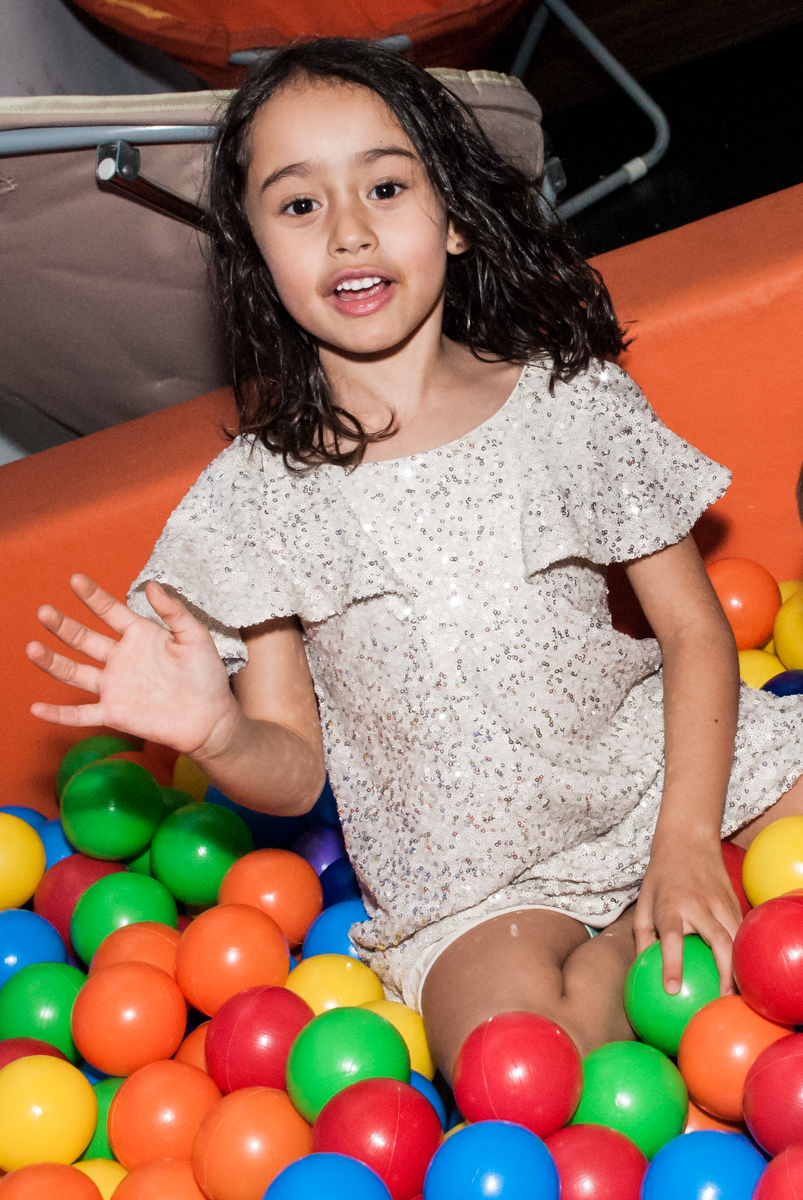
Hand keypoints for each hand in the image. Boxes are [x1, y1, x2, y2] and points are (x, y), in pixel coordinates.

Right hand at [26, 574, 238, 759]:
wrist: (210, 718)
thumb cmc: (206, 676)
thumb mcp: (195, 637)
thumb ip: (174, 611)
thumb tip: (152, 585)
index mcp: (140, 636)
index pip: (109, 612)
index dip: (92, 596)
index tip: (76, 580)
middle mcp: (121, 659)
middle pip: (83, 639)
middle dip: (63, 626)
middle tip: (44, 611)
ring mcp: (115, 687)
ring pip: (75, 672)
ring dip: (52, 662)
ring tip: (31, 648)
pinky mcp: (114, 713)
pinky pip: (81, 714)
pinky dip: (58, 714)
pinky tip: (36, 709)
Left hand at [634, 834, 741, 996]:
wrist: (688, 841)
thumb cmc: (661, 877)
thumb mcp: (643, 901)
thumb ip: (642, 936)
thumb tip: (643, 971)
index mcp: (670, 905)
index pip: (671, 937)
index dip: (671, 964)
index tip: (671, 990)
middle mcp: (698, 904)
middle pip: (718, 940)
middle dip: (724, 972)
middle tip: (721, 999)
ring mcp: (720, 902)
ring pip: (736, 937)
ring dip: (739, 965)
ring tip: (736, 992)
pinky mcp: (734, 901)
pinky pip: (740, 930)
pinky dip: (742, 951)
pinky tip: (741, 969)